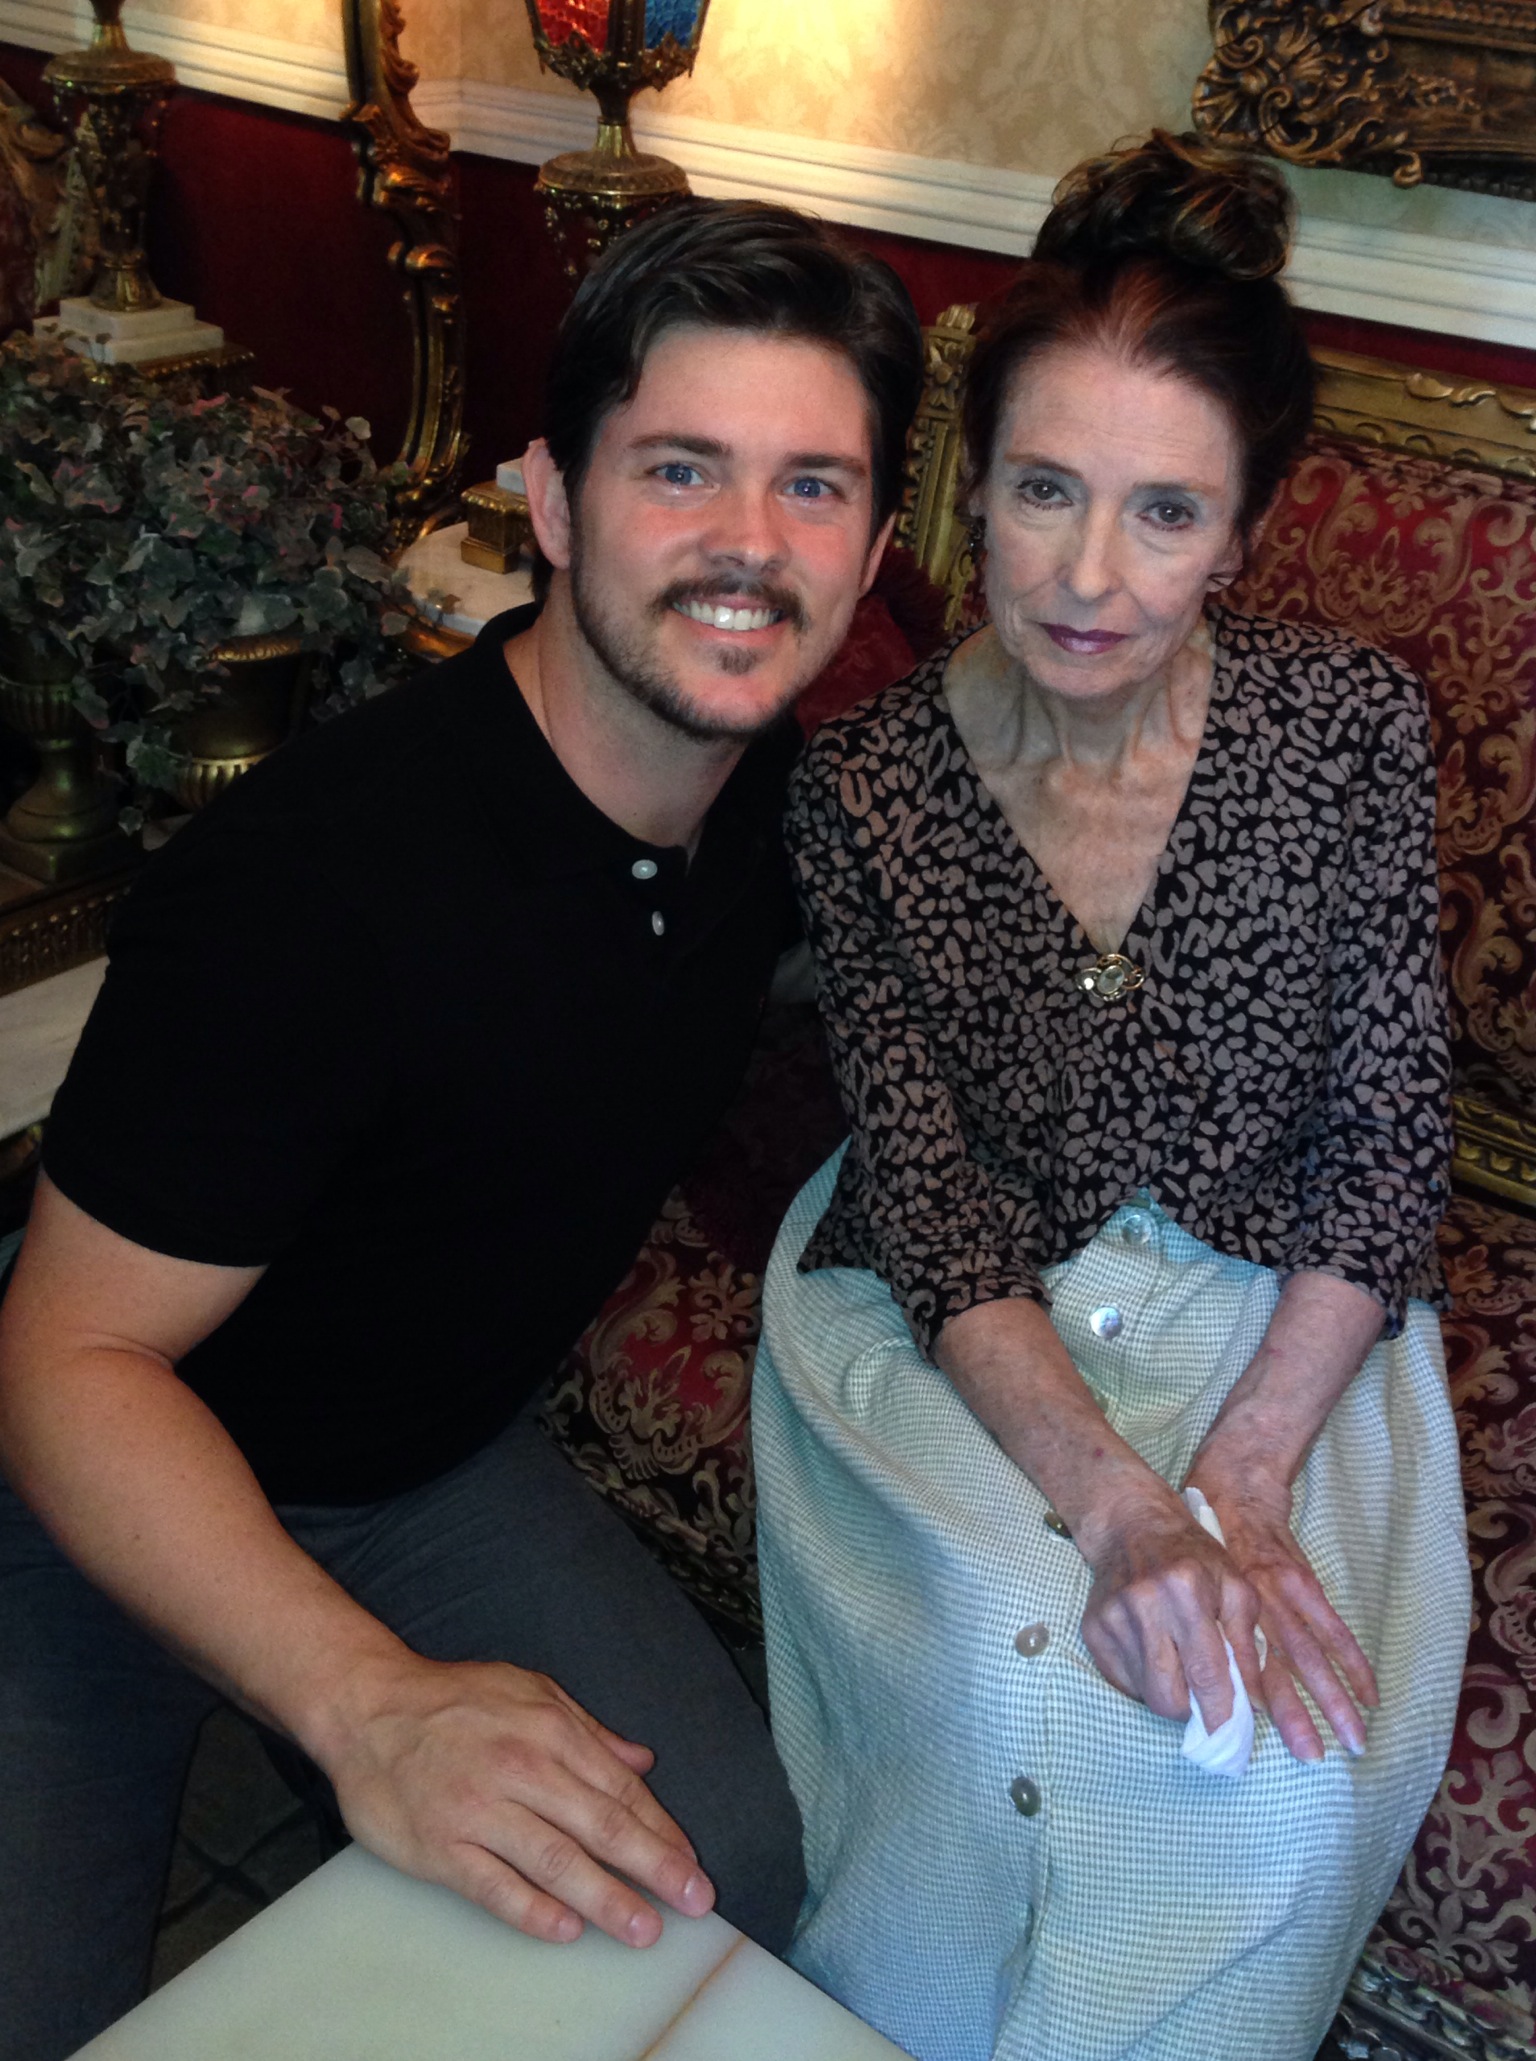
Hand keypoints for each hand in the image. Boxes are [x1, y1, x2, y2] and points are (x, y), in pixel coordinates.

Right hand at [317, 1653, 714, 1946]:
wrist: (369, 1707)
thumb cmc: (454, 1701)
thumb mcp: (530, 1692)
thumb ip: (588, 1730)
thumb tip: (641, 1761)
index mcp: (549, 1730)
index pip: (618, 1789)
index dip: (660, 1829)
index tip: (689, 1862)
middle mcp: (522, 1769)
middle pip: (600, 1826)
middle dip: (654, 1865)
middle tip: (695, 1899)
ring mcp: (480, 1811)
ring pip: (556, 1861)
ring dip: (606, 1897)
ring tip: (644, 1927)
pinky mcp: (441, 1846)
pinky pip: (495, 1886)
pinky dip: (533, 1910)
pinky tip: (567, 1929)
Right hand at [1078, 1490, 1262, 1733]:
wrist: (1131, 1525)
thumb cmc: (1193, 1556)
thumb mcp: (1236, 1586)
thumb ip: (1248, 1641)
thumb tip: (1255, 1699)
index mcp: (1185, 1590)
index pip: (1206, 1672)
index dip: (1220, 1712)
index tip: (1232, 1733)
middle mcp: (1143, 1605)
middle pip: (1168, 1697)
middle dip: (1192, 1711)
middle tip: (1205, 1699)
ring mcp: (1112, 1618)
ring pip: (1145, 1694)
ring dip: (1168, 1694)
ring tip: (1179, 1668)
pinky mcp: (1092, 1629)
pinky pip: (1121, 1682)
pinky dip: (1143, 1681)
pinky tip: (1153, 1653)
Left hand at [1184, 1458, 1377, 1762]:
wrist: (1232, 1485)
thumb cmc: (1199, 1540)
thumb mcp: (1187, 1583)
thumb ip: (1199, 1628)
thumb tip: (1200, 1683)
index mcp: (1217, 1612)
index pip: (1234, 1669)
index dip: (1247, 1707)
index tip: (1260, 1746)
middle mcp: (1249, 1607)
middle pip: (1277, 1670)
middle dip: (1298, 1717)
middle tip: (1314, 1758)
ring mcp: (1281, 1594)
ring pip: (1311, 1655)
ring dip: (1335, 1699)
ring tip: (1354, 1739)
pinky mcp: (1305, 1581)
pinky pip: (1334, 1628)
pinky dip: (1354, 1663)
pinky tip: (1369, 1694)